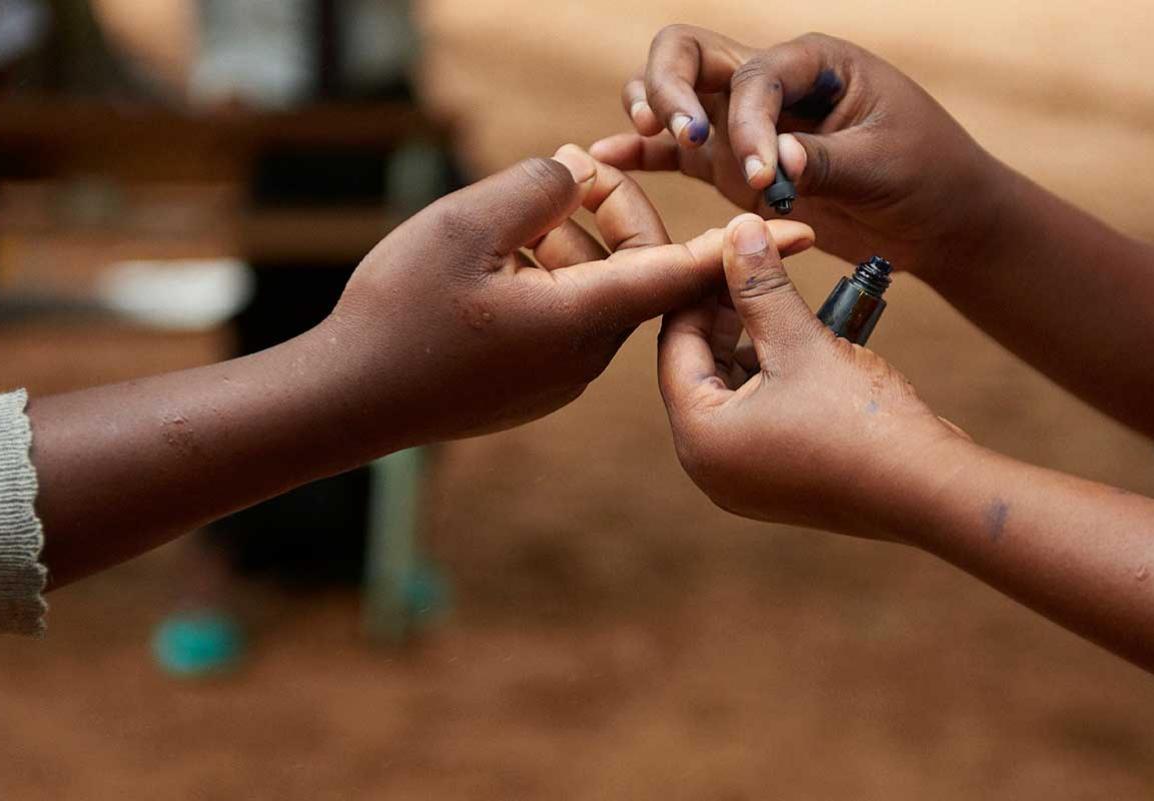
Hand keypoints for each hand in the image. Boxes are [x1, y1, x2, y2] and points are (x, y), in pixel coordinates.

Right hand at [322, 146, 814, 443]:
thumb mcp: (466, 225)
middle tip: (573, 166)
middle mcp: (586, 356)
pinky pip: (564, 319)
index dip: (743, 245)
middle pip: (631, 268)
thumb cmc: (400, 313)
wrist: (346, 400)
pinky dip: (549, 278)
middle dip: (611, 211)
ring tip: (519, 210)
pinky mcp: (533, 386)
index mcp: (583, 319)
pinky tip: (501, 258)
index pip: (683, 273)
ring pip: (593, 291)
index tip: (807, 228)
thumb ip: (538, 187)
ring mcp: (559, 378)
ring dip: (569, 242)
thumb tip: (579, 173)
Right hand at [590, 27, 999, 275]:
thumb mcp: (885, 166)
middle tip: (681, 131)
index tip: (769, 180)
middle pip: (690, 53)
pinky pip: (680, 152)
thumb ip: (825, 161)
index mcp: (814, 63)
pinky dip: (645, 152)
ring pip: (675, 93)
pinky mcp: (737, 167)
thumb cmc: (930, 176)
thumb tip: (773, 161)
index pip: (756, 77)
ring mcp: (747, 122)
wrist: (942, 218)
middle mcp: (771, 82)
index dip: (750, 125)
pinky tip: (608, 157)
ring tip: (649, 133)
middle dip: (670, 85)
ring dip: (651, 106)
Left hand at [657, 213, 967, 538]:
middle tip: (756, 262)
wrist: (929, 490)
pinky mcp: (780, 478)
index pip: (676, 343)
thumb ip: (761, 285)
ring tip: (785, 293)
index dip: (700, 287)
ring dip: (757, 338)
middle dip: (729, 312)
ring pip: (734, 386)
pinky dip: (778, 372)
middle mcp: (710, 465)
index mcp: (700, 437)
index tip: (728, 246)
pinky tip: (807, 336)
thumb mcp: (801, 341)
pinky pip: (761, 412)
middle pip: (702, 365)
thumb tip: (737, 227)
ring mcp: (745, 477)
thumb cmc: (861, 422)